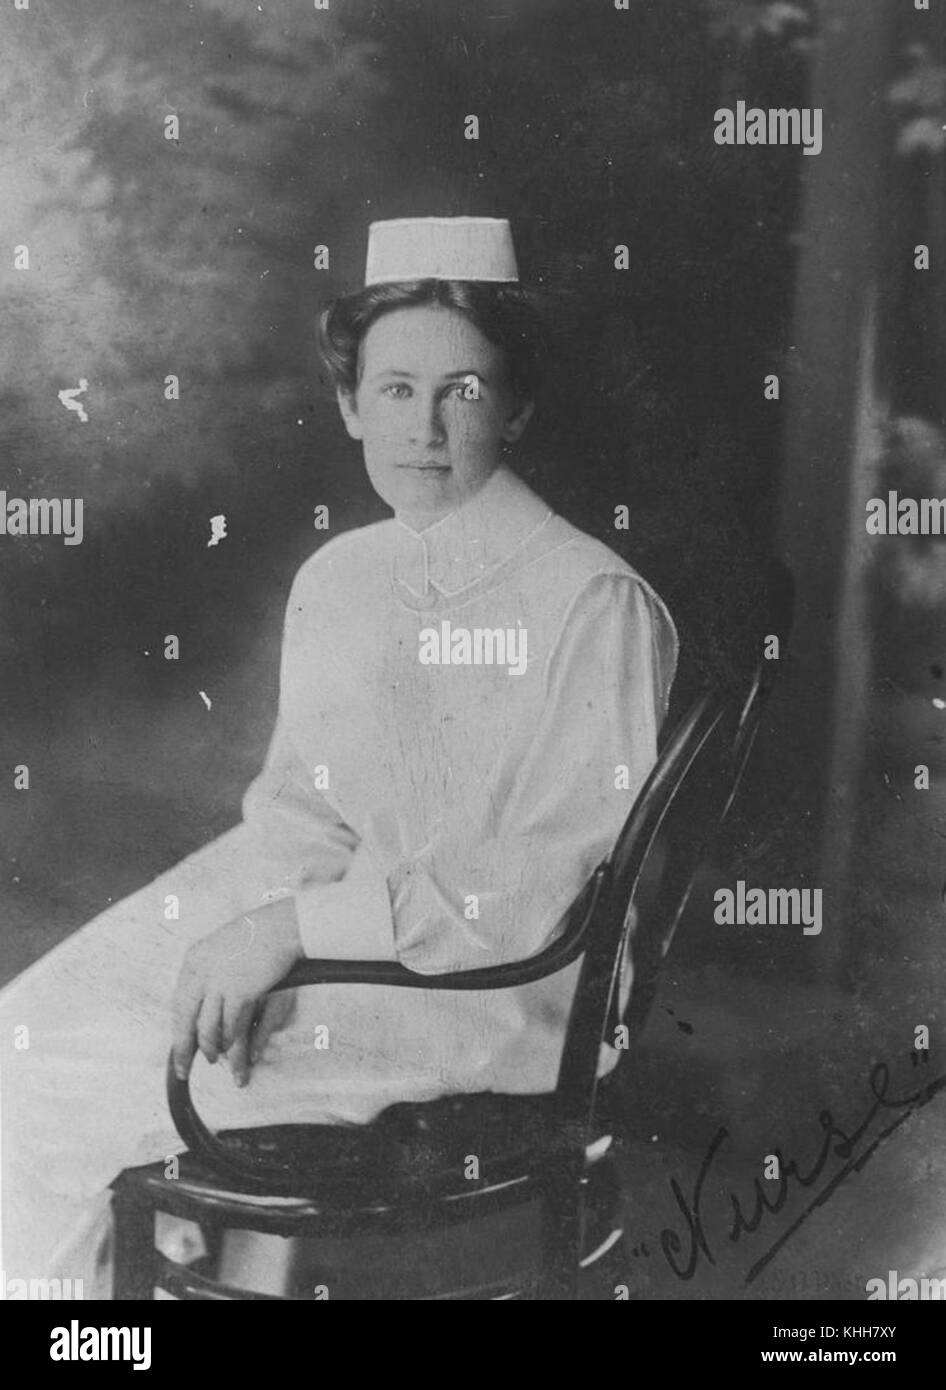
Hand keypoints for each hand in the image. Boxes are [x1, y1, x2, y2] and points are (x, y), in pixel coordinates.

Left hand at [171, 899, 302, 1086]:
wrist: (281, 926)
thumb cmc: (257, 935)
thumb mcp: (222, 947)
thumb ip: (208, 971)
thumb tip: (202, 1001)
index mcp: (194, 960)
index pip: (178, 1004)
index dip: (178, 1030)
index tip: (178, 1049)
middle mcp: (201, 972)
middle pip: (185, 1021)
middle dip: (183, 1050)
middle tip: (183, 1070)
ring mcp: (219, 983)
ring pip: (207, 1028)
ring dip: (211, 1047)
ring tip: (214, 1059)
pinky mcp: (240, 992)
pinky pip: (230, 1026)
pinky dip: (230, 1039)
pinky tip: (232, 1046)